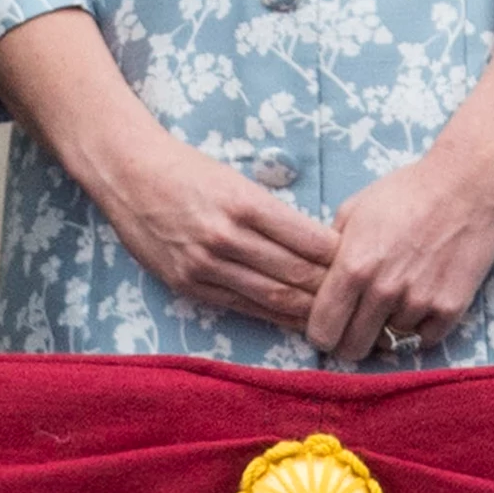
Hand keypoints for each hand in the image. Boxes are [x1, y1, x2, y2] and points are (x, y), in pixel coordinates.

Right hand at [92, 132, 338, 336]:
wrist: (131, 177)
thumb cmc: (192, 172)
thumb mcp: (240, 181)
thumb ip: (274, 213)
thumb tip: (319, 242)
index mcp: (247, 204)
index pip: (308, 240)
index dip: (340, 258)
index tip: (362, 262)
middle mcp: (226, 237)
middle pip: (294, 273)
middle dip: (331, 289)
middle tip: (359, 296)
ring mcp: (204, 265)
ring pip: (271, 296)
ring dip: (307, 309)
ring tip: (336, 315)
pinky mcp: (187, 285)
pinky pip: (240, 307)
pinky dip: (272, 315)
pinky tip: (295, 320)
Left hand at [307, 143, 493, 360]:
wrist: (467, 181)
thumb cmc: (408, 190)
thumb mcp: (354, 210)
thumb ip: (330, 251)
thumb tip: (319, 283)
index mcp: (353, 267)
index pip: (322, 332)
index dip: (323, 331)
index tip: (333, 324)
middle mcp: (384, 290)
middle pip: (353, 348)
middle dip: (352, 339)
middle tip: (362, 322)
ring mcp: (420, 300)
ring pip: (391, 341)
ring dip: (391, 324)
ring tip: (401, 294)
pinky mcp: (452, 305)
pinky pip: (426, 338)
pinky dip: (422, 326)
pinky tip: (423, 300)